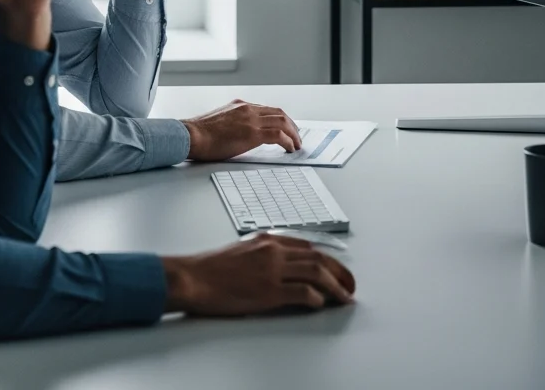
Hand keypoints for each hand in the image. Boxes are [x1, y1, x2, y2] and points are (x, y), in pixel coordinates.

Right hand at [162, 234, 354, 314]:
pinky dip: (315, 299)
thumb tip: (281, 267)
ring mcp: (271, 270)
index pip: (306, 247)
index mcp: (267, 240)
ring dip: (334, 286)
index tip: (337, 270)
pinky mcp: (268, 291)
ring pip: (315, 273)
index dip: (327, 259)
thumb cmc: (211, 268)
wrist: (194, 277)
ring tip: (345, 297)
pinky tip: (320, 305)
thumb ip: (263, 254)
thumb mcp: (241, 251)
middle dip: (339, 272)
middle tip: (351, 285)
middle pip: (317, 258)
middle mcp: (273, 251)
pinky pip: (301, 293)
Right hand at [182, 99, 301, 160]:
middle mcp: (248, 108)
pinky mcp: (252, 133)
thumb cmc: (199, 134)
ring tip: (297, 144)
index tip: (285, 128)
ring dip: (293, 133)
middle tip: (296, 137)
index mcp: (240, 105)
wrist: (191, 136)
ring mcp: (251, 119)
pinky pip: (278, 135)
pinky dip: (288, 141)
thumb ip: (232, 123)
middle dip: (291, 125)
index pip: (267, 109)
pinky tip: (290, 148)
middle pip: (278, 113)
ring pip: (282, 121)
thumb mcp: (219, 122)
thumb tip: (239, 135)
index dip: (280, 119)